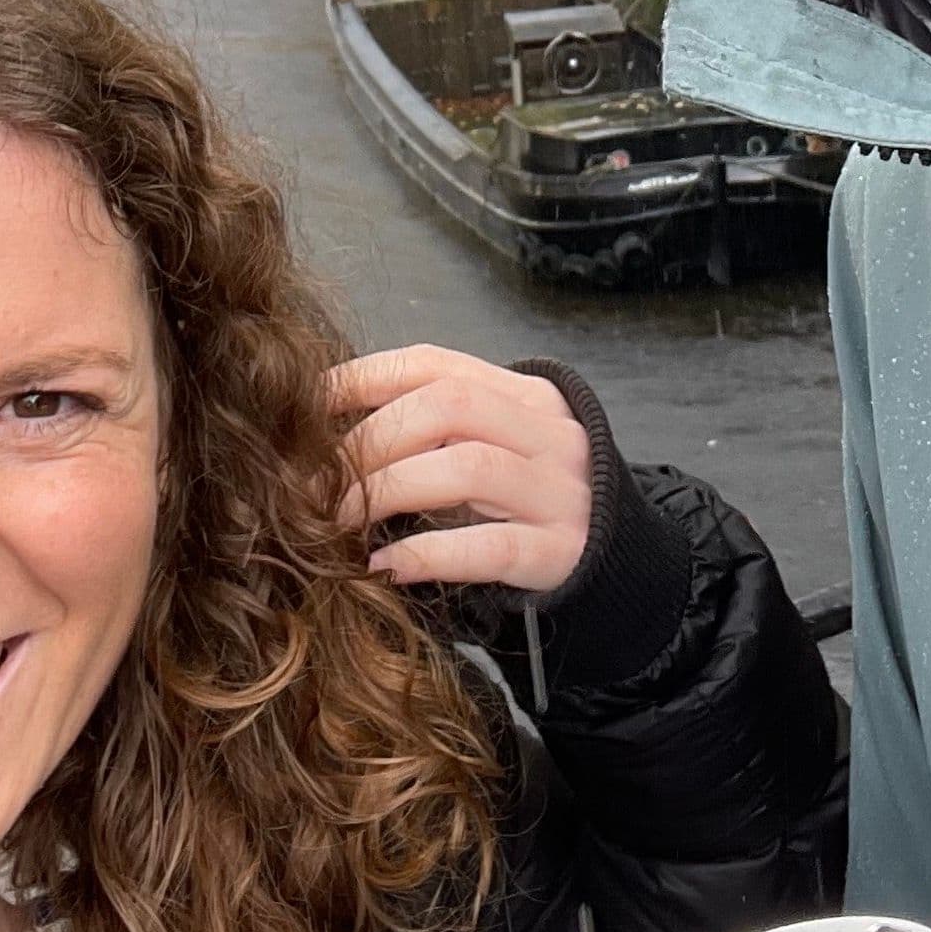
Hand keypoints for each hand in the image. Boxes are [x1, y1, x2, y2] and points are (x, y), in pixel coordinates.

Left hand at [329, 345, 591, 592]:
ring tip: (337, 522)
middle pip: (447, 408)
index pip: (433, 363)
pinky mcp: (564, 551)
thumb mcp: (493, 448)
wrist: (623, 561)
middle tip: (312, 481)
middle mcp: (548, 432)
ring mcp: (561, 491)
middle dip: (369, 440)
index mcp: (524, 394)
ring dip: (389, 492)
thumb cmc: (532, 501)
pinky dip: (430, 553)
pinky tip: (385, 567)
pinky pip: (491, 546)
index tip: (307, 405)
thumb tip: (328, 429)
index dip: (363, 377)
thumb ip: (435, 431)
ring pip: (468, 468)